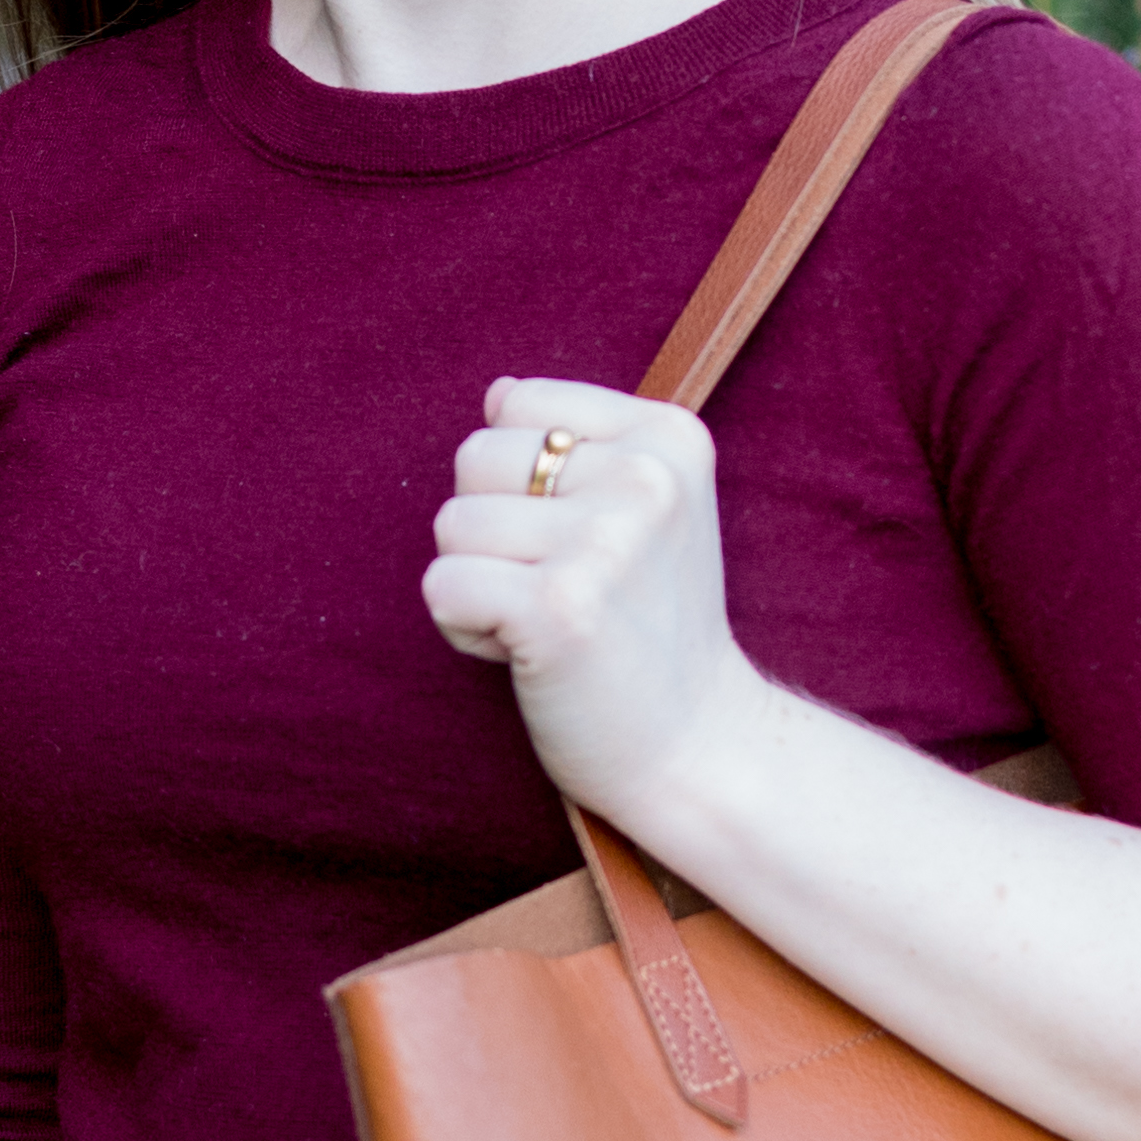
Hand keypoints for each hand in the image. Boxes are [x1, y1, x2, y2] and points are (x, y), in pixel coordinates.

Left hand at [423, 375, 759, 831]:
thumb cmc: (652, 629)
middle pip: (475, 457)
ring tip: (547, 623)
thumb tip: (497, 392)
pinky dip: (463, 630)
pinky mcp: (559, 608)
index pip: (517, 404)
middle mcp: (645, 477)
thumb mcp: (647, 512)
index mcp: (669, 436)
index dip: (523, 480)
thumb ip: (579, 444)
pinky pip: (442, 585)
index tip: (582, 541)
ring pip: (451, 524)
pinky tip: (524, 654)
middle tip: (562, 589)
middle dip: (491, 528)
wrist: (698, 748)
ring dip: (478, 584)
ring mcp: (605, 542)